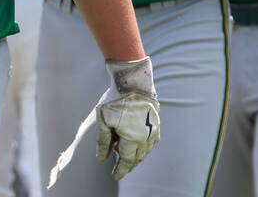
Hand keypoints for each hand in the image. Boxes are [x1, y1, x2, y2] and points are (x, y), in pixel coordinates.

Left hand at [96, 58, 161, 179]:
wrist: (134, 81)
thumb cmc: (116, 99)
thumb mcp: (104, 119)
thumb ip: (103, 141)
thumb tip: (101, 158)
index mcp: (133, 138)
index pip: (127, 161)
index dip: (120, 170)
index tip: (115, 176)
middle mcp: (146, 137)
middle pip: (137, 158)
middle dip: (127, 165)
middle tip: (119, 168)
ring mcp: (154, 130)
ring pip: (145, 151)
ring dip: (136, 157)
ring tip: (125, 157)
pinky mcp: (157, 122)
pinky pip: (151, 142)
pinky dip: (143, 147)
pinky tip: (136, 145)